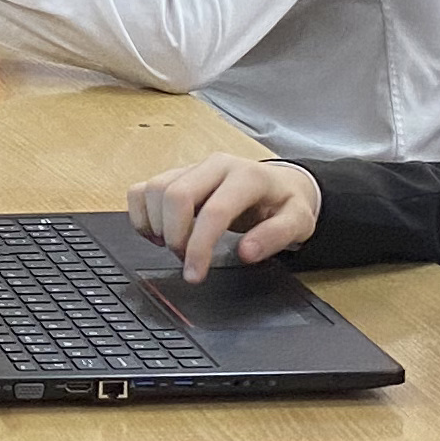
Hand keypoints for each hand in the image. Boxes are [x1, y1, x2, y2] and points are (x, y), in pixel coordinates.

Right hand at [123, 156, 324, 282]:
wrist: (280, 184)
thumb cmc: (285, 204)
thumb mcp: (298, 222)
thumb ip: (276, 237)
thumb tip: (246, 252)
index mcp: (248, 176)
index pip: (214, 211)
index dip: (199, 247)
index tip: (194, 274)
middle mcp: (216, 165)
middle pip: (176, 195)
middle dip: (175, 237)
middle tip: (186, 260)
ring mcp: (192, 167)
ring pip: (154, 190)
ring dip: (157, 226)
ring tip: (177, 246)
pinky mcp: (176, 174)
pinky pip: (142, 189)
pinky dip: (141, 215)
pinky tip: (158, 232)